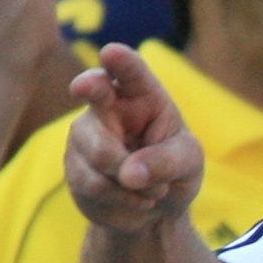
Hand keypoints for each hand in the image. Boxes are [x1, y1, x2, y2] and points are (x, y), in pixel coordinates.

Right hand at [65, 43, 204, 233]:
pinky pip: (94, 184)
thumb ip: (166, 161)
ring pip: (99, 153)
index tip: (112, 52)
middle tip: (84, 86)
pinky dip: (124, 199)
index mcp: (142, 95)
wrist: (155, 210)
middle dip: (90, 90)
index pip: (132, 72)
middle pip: (94, 94)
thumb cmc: (176, 171)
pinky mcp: (74, 168)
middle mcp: (107, 107)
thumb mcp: (188, 162)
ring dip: (134, 183)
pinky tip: (135, 199)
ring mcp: (85, 136)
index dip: (121, 62)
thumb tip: (129, 174)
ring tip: (153, 189)